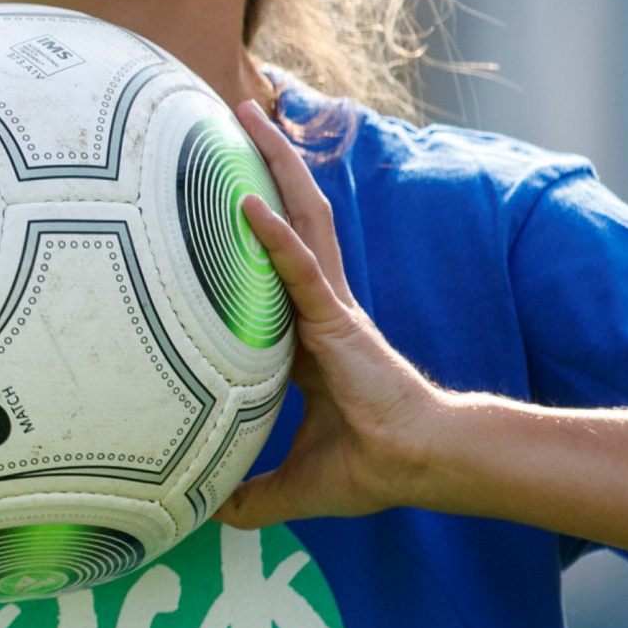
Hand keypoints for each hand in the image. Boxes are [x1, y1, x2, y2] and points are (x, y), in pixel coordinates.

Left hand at [214, 100, 460, 527]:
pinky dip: (271, 236)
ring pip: (299, 220)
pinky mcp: (339, 323)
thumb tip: (207, 514)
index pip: (272, 261)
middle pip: (288, 216)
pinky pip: (300, 270)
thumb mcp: (294, 481)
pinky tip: (244, 202)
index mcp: (308, 334)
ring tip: (244, 118)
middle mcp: (319, 307)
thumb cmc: (372, 467)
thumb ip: (251, 492)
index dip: (250, 219)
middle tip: (233, 113)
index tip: (217, 180)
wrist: (420, 467)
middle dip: (264, 162)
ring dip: (273, 167)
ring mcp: (331, 309)